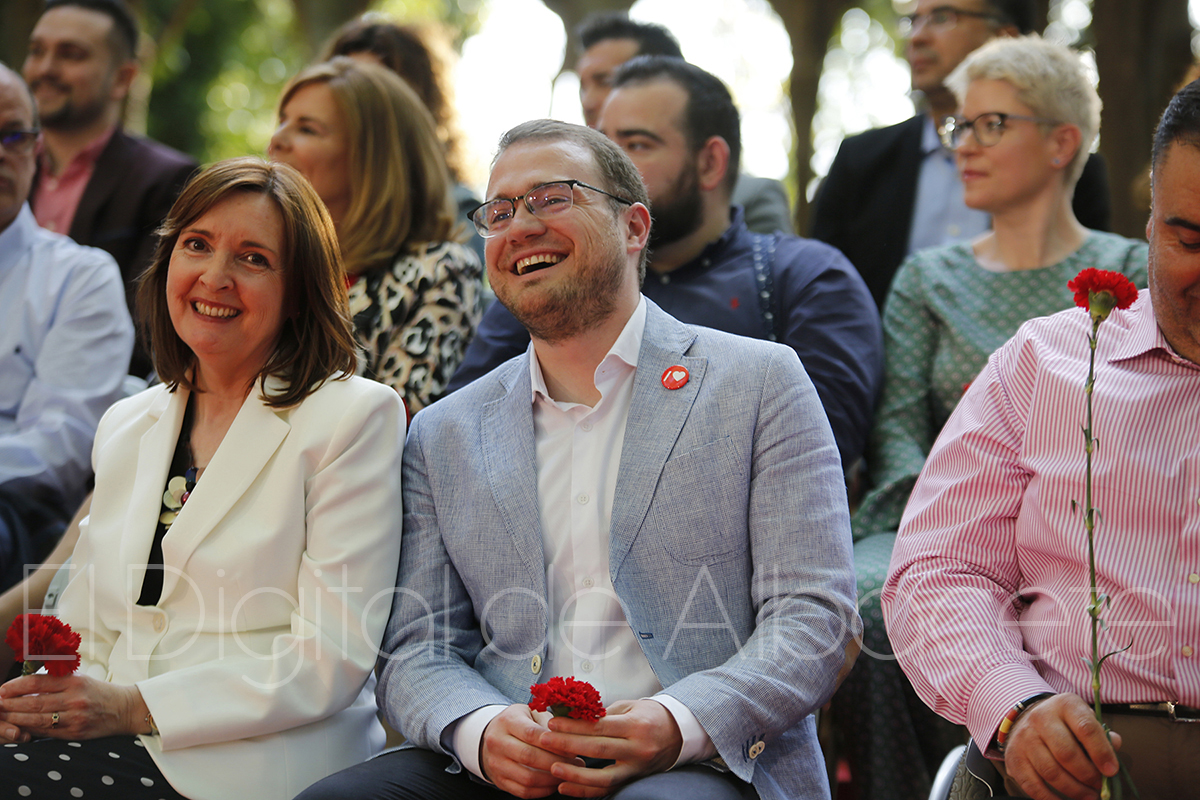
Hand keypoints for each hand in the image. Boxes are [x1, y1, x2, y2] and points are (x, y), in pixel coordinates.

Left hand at [0, 674, 149, 741]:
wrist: (124, 709)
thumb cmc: (98, 692)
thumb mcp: (81, 678)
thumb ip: (56, 679)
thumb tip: (25, 684)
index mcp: (75, 681)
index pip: (38, 681)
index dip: (16, 686)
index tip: (2, 689)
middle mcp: (75, 698)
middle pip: (35, 701)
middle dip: (11, 703)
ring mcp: (75, 717)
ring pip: (38, 718)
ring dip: (17, 718)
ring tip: (3, 716)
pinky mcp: (76, 732)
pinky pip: (48, 732)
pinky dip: (31, 730)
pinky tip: (20, 727)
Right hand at [479, 703, 584, 797]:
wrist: (492, 736)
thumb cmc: (520, 722)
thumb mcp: (531, 712)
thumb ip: (549, 721)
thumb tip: (572, 736)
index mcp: (507, 721)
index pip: (531, 733)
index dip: (554, 742)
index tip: (574, 746)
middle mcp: (497, 743)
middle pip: (529, 756)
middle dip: (557, 761)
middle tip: (577, 763)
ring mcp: (496, 764)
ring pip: (527, 778)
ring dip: (553, 779)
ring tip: (570, 774)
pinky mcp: (499, 781)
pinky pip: (524, 791)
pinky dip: (543, 790)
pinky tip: (556, 783)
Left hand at [538, 699, 683, 797]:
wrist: (678, 734)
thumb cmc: (649, 716)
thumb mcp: (629, 707)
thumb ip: (602, 714)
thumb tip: (571, 715)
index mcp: (636, 725)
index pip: (599, 727)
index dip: (574, 726)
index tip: (552, 723)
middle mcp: (638, 748)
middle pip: (598, 749)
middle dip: (567, 745)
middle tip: (544, 740)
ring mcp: (636, 768)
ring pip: (603, 777)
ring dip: (575, 774)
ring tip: (552, 768)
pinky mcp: (633, 780)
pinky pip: (607, 789)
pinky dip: (585, 791)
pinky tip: (566, 786)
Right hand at [1003, 693, 1121, 799]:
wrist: (1028, 718)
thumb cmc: (1065, 723)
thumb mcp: (1084, 719)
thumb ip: (1101, 734)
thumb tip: (1114, 746)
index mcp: (1065, 706)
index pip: (1086, 729)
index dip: (1101, 752)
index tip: (1112, 771)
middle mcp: (1041, 718)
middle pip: (1066, 753)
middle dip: (1088, 776)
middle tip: (1100, 787)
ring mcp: (1024, 738)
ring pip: (1051, 772)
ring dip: (1074, 790)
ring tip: (1089, 796)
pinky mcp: (1013, 757)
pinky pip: (1032, 785)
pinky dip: (1051, 799)